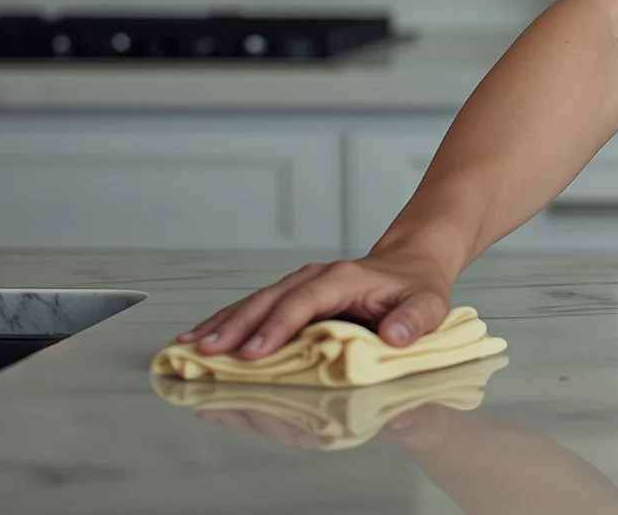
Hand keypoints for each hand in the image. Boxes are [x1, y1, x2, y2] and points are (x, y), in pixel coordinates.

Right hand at [175, 251, 453, 358]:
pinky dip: (226, 322)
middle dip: (234, 327)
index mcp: (342, 279)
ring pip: (253, 303)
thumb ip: (415, 320)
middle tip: (205, 353)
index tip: (252, 354)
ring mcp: (299, 284)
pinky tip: (201, 338)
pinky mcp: (291, 295)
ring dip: (221, 324)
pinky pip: (254, 308)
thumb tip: (395, 336)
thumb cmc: (418, 289)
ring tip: (188, 347)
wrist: (411, 263)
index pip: (303, 302)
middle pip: (267, 301)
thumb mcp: (428, 304)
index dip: (276, 327)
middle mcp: (314, 277)